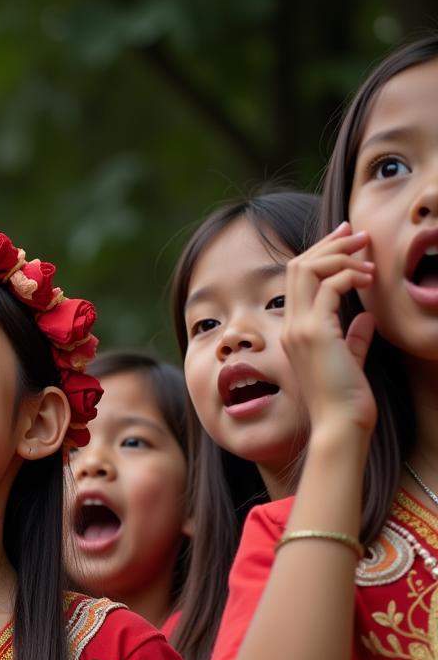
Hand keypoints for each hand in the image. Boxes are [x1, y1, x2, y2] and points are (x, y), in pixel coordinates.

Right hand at [281, 221, 376, 436]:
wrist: (339, 424)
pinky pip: (328, 287)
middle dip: (330, 244)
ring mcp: (298, 329)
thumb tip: (366, 318)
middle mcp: (290, 326)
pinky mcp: (314, 333)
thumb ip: (354, 338)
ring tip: (367, 255)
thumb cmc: (345, 400)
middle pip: (299, 266)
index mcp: (295, 332)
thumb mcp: (350, 361)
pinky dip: (349, 275)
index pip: (299, 279)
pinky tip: (368, 280)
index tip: (347, 240)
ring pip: (308, 270)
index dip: (322, 254)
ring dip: (340, 255)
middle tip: (358, 234)